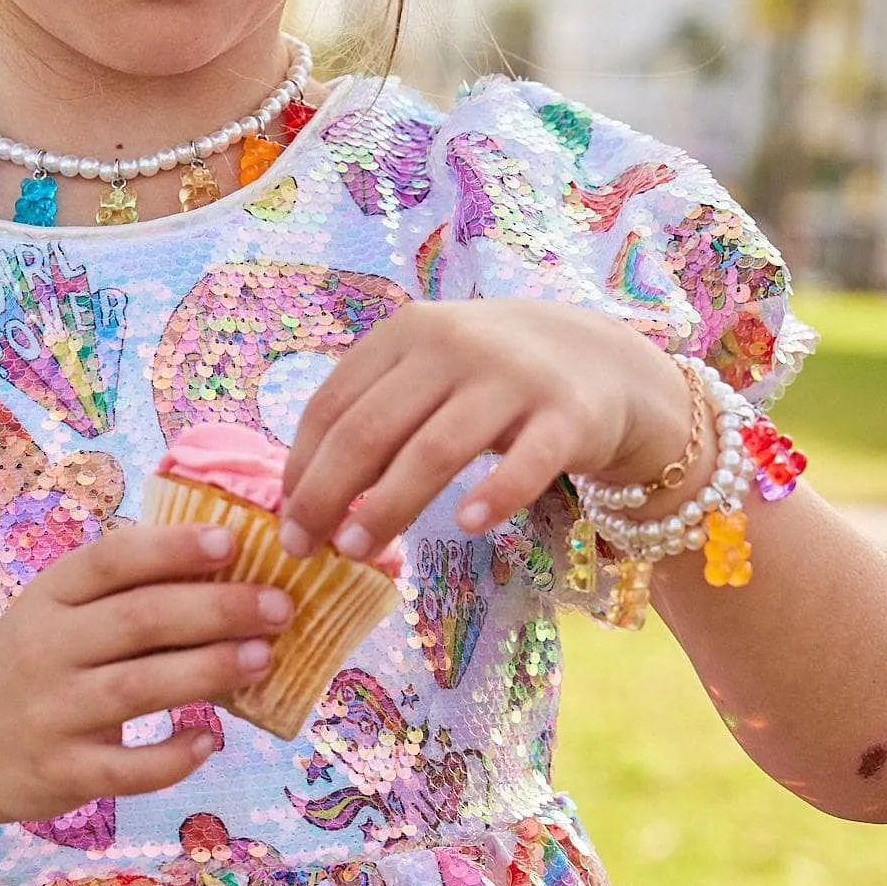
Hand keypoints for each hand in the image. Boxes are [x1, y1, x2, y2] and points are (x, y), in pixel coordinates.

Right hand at [0, 524, 291, 827]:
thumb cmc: (27, 668)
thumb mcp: (54, 616)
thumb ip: (122, 597)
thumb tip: (230, 574)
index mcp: (48, 598)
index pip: (111, 561)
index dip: (173, 548)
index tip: (232, 541)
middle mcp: (45, 650)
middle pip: (139, 620)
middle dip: (217, 608)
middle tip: (279, 605)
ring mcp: (52, 713)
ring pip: (138, 688)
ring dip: (208, 670)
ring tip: (264, 658)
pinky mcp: (62, 773)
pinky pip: (128, 767)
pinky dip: (174, 755)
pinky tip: (211, 739)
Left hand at [277, 301, 696, 561]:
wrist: (600, 362)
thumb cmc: (489, 381)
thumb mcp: (427, 373)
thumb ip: (373, 413)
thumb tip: (301, 494)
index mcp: (406, 333)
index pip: (332, 406)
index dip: (301, 469)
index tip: (286, 523)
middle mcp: (453, 345)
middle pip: (370, 430)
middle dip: (328, 495)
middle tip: (307, 549)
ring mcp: (512, 378)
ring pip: (434, 450)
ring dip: (387, 507)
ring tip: (358, 552)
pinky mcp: (567, 416)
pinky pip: (524, 463)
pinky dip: (493, 496)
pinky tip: (466, 526)